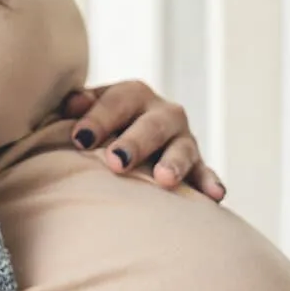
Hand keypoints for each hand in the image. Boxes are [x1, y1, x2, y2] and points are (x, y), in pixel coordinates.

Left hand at [60, 81, 226, 201]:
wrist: (128, 142)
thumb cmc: (99, 130)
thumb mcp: (86, 113)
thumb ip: (78, 107)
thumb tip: (74, 103)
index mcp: (133, 94)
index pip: (117, 101)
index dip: (98, 118)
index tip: (79, 139)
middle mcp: (163, 113)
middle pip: (151, 125)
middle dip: (135, 143)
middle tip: (116, 162)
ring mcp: (182, 139)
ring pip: (182, 148)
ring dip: (174, 163)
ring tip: (164, 180)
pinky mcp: (196, 165)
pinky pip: (205, 174)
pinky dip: (210, 183)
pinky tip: (215, 196)